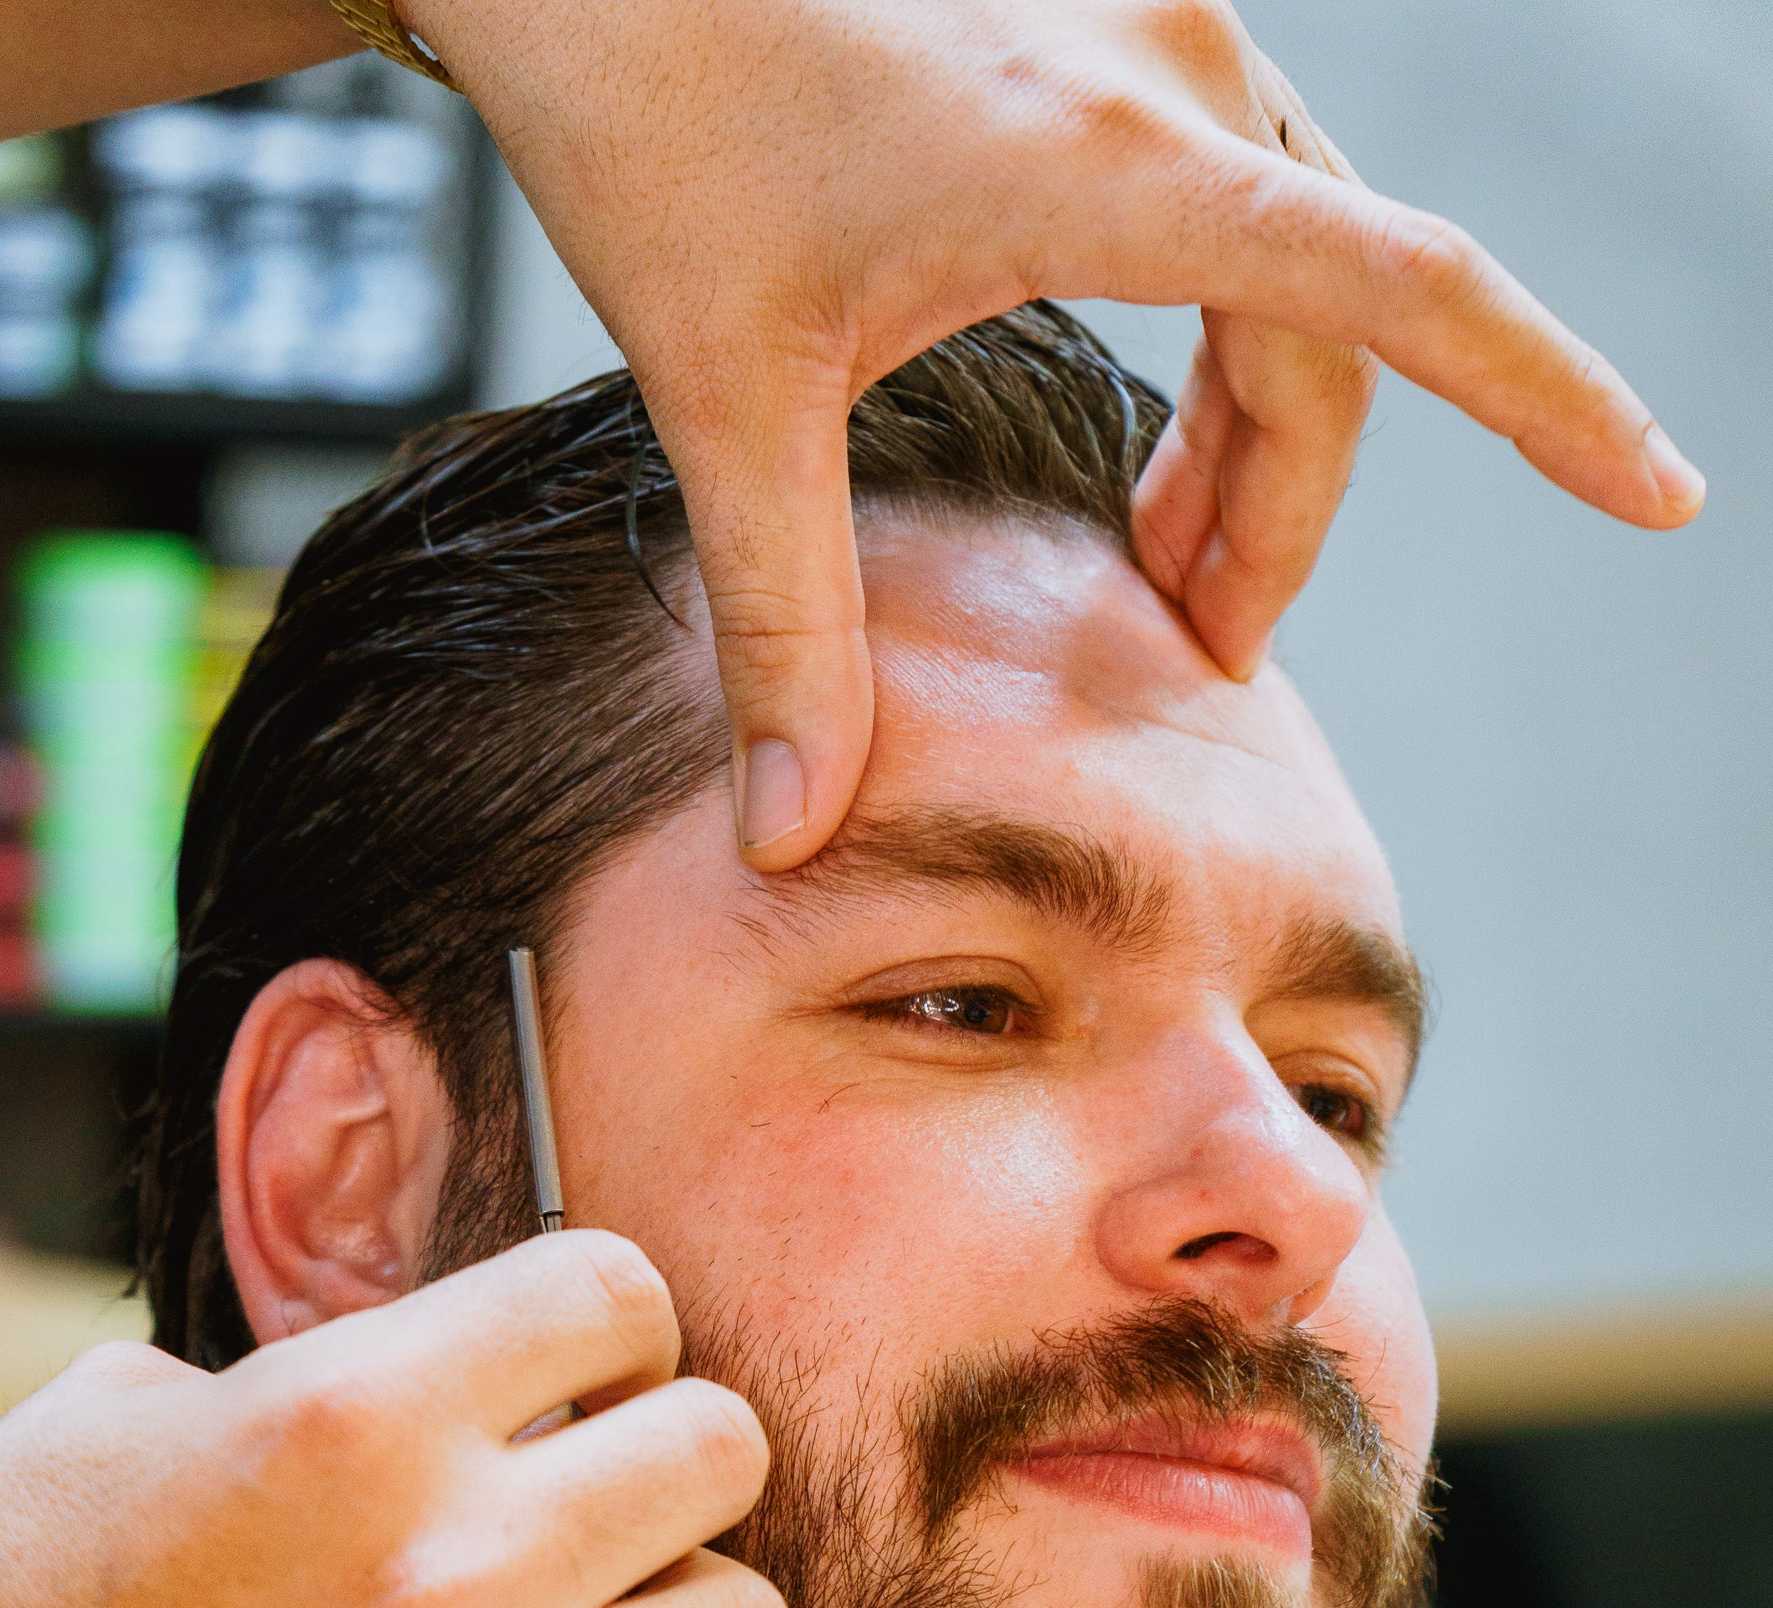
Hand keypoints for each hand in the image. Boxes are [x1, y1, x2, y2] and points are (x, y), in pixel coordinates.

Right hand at [0, 1231, 789, 1607]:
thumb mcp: (99, 1423)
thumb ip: (297, 1389)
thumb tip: (413, 1390)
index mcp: (345, 1410)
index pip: (616, 1290)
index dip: (607, 1317)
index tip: (577, 1361)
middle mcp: (447, 1561)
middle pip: (725, 1450)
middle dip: (668, 1455)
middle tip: (597, 1492)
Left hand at [423, 0, 1702, 867]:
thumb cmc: (646, 111)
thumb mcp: (723, 392)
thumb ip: (783, 626)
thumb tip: (790, 831)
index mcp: (1113, 157)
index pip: (1403, 289)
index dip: (1550, 398)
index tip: (1659, 485)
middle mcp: (1174, 66)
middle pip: (1335, 331)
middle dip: (1282, 516)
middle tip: (1196, 660)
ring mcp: (1157, 30)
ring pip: (1300, 270)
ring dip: (1256, 438)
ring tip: (1166, 575)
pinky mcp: (1120, 26)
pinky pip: (1245, 205)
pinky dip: (1223, 343)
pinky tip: (1146, 436)